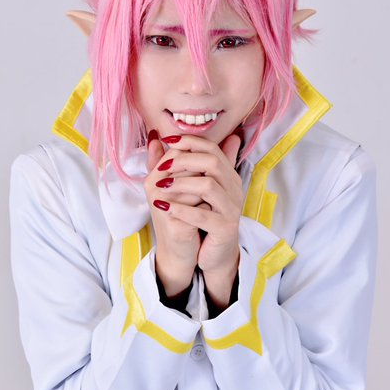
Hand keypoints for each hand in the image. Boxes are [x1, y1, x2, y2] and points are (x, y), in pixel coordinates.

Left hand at [152, 133, 242, 308]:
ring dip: (181, 183)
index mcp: (228, 176)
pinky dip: (180, 209)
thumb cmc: (202, 218)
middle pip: (212, 162)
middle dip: (184, 160)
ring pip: (208, 186)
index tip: (167, 140)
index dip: (190, 142)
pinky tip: (163, 206)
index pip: (212, 148)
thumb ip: (173, 164)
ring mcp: (231, 209)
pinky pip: (202, 216)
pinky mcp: (225, 229)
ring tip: (160, 186)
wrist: (215, 253)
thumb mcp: (190, 190)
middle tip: (161, 167)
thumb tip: (155, 136)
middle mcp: (234, 189)